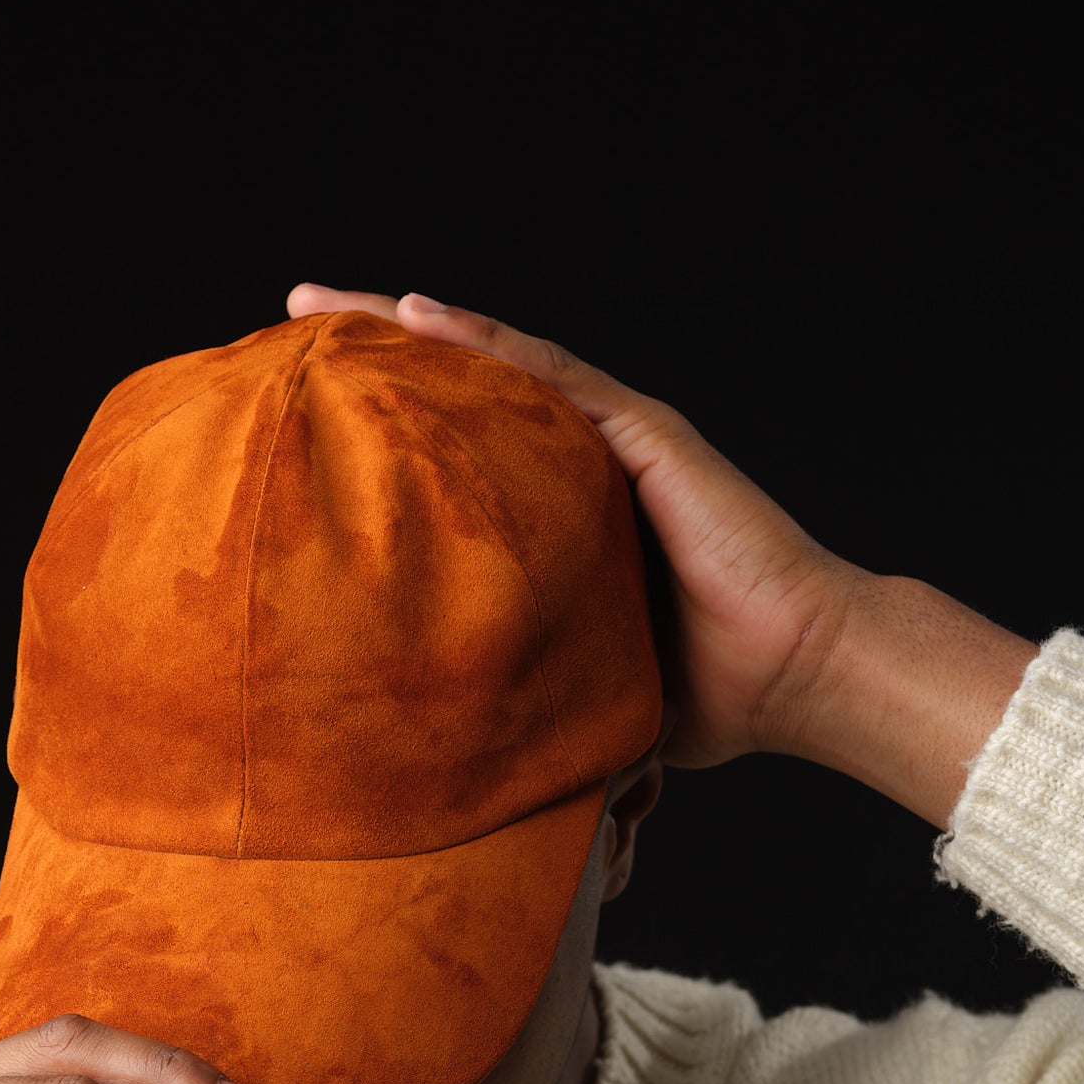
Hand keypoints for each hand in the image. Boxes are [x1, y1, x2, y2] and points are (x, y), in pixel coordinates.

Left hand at [289, 282, 855, 769]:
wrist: (795, 675)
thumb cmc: (711, 697)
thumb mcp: (582, 695)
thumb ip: (523, 706)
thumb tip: (450, 780)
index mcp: (560, 520)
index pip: (455, 458)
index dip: (382, 429)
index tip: (300, 418)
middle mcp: (580, 466)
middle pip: (459, 393)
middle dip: (371, 354)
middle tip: (287, 322)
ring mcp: (612, 441)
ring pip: (492, 364)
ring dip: (405, 326)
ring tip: (321, 303)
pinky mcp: (643, 434)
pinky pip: (549, 376)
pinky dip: (482, 343)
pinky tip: (417, 313)